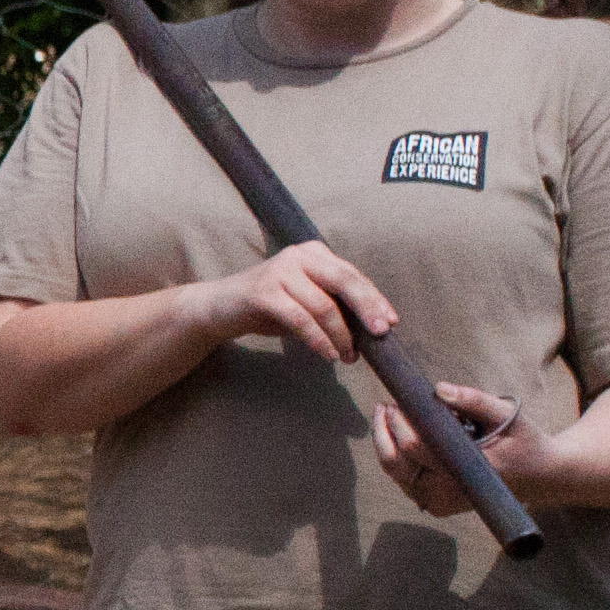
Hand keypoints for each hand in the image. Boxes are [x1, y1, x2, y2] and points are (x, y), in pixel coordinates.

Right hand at [206, 243, 400, 366]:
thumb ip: (334, 305)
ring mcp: (279, 271)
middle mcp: (298, 256)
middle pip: (344, 281)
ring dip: (340, 336)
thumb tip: (372, 326)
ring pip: (324, 306)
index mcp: (314, 253)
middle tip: (381, 335)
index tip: (391, 322)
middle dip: (367, 309)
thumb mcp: (306, 301)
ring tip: (348, 356)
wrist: (218, 308)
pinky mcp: (263, 292)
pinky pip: (300, 319)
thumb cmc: (269, 307)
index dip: (374, 299)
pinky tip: (327, 353)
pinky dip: (318, 339)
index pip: (352, 275)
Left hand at [371, 377, 547, 518]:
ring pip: (395, 472)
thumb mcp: (507, 416)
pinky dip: (396, 456)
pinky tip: (399, 434)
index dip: (398, 423)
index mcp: (466, 473)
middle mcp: (448, 494)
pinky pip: (404, 479)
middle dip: (385, 431)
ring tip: (388, 415)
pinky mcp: (436, 505)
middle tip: (386, 405)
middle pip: (396, 463)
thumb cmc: (523, 441)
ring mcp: (439, 503)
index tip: (395, 401)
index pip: (415, 448)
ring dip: (386, 442)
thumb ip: (475, 401)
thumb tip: (439, 389)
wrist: (539, 476)